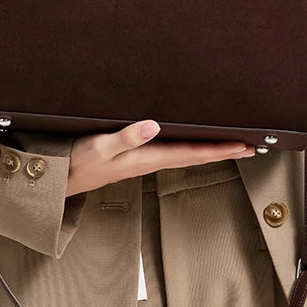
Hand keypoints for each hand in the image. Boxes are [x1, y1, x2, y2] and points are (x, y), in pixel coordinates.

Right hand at [65, 119, 255, 196]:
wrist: (57, 180)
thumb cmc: (76, 163)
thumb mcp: (99, 147)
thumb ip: (125, 137)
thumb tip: (153, 126)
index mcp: (146, 158)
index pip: (191, 153)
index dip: (218, 149)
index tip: (243, 145)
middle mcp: (149, 160)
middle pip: (194, 156)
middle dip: (222, 152)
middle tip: (249, 147)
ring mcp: (142, 160)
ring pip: (184, 155)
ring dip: (208, 151)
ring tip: (228, 146)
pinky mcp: (134, 157)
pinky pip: (170, 152)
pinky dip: (188, 148)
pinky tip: (189, 143)